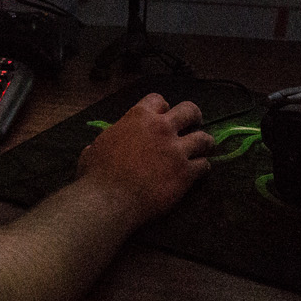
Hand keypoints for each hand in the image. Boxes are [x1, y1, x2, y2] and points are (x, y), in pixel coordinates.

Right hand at [75, 94, 213, 224]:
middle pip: (189, 111)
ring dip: (205, 143)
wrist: (109, 201)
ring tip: (205, 148)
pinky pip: (204, 165)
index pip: (158, 100)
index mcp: (139, 117)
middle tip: (195, 123)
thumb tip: (95, 147)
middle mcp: (162, 128)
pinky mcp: (186, 173)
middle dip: (194, 116)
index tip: (163, 116)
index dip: (162, 108)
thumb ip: (106, 142)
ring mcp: (176, 150)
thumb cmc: (96, 175)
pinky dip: (203, 167)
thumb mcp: (95, 147)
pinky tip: (199, 171)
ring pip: (204, 138)